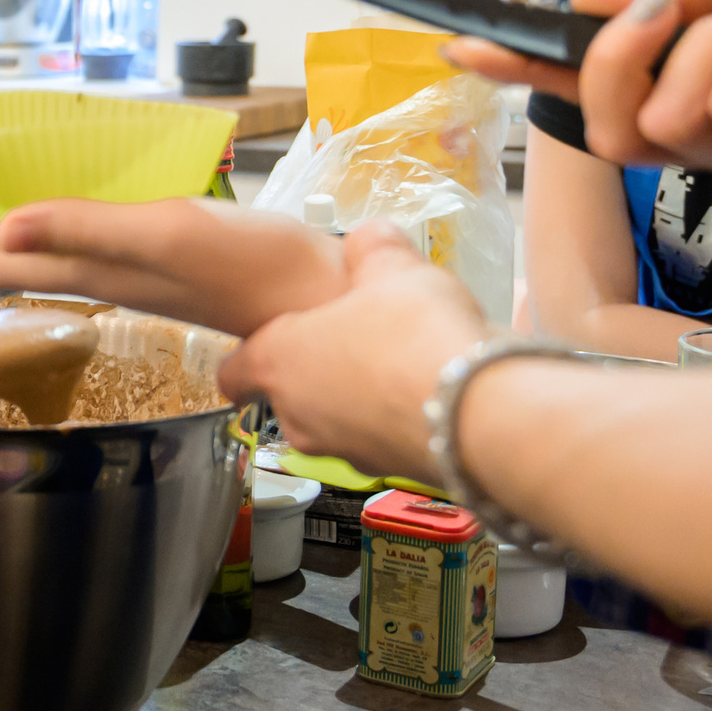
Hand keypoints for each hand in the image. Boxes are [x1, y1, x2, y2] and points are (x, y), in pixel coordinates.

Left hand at [0, 161, 347, 337]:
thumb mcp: (164, 233)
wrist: (325, 296)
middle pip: (14, 261)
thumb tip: (2, 227)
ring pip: (52, 252)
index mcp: (92, 273)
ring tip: (11, 169)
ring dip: (20, 214)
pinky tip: (89, 185)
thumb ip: (86, 228)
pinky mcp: (165, 263)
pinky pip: (94, 241)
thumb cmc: (252, 264)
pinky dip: (68, 213)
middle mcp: (104, 279)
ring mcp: (134, 273)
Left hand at [220, 225, 489, 481]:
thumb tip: (369, 239)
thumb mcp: (393, 268)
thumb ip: (372, 249)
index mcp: (281, 361)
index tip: (265, 348)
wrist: (477, 412)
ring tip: (402, 365)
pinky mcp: (388, 471)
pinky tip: (430, 395)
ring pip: (335, 422)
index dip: (248, 358)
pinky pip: (380, 441)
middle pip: (289, 394)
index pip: (234, 373)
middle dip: (318, 371)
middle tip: (355, 341)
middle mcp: (299, 415)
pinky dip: (394, 422)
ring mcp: (342, 451)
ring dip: (358, 398)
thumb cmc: (417, 334)